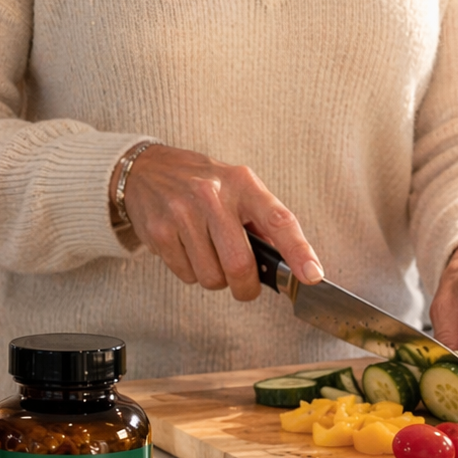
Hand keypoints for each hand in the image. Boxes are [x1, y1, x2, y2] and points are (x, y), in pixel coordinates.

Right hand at [115, 144, 322, 300]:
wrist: (146, 170)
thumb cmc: (199, 182)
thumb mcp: (236, 187)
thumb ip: (261, 220)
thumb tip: (290, 261)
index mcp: (241, 183)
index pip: (278, 219)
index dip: (298, 251)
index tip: (312, 275)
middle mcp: (212, 195)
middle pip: (239, 264)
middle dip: (246, 287)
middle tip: (244, 286)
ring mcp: (182, 213)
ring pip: (211, 277)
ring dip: (215, 278)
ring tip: (207, 254)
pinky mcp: (159, 231)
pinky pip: (186, 275)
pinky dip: (191, 272)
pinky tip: (186, 249)